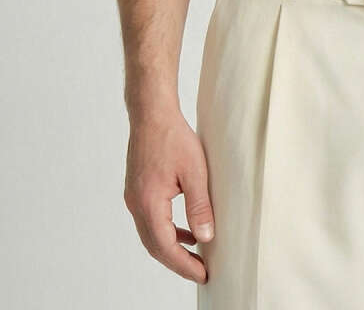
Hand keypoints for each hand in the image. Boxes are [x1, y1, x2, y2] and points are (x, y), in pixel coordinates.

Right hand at [123, 109, 213, 283]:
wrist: (152, 113)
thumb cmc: (173, 137)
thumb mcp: (195, 171)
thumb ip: (200, 207)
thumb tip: (205, 238)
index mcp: (149, 203)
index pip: (165, 246)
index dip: (184, 264)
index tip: (203, 274)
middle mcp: (136, 204)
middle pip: (155, 246)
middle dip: (177, 262)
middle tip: (200, 271)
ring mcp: (134, 198)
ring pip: (151, 234)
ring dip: (171, 247)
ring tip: (195, 256)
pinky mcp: (137, 190)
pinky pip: (150, 220)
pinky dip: (166, 231)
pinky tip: (184, 231)